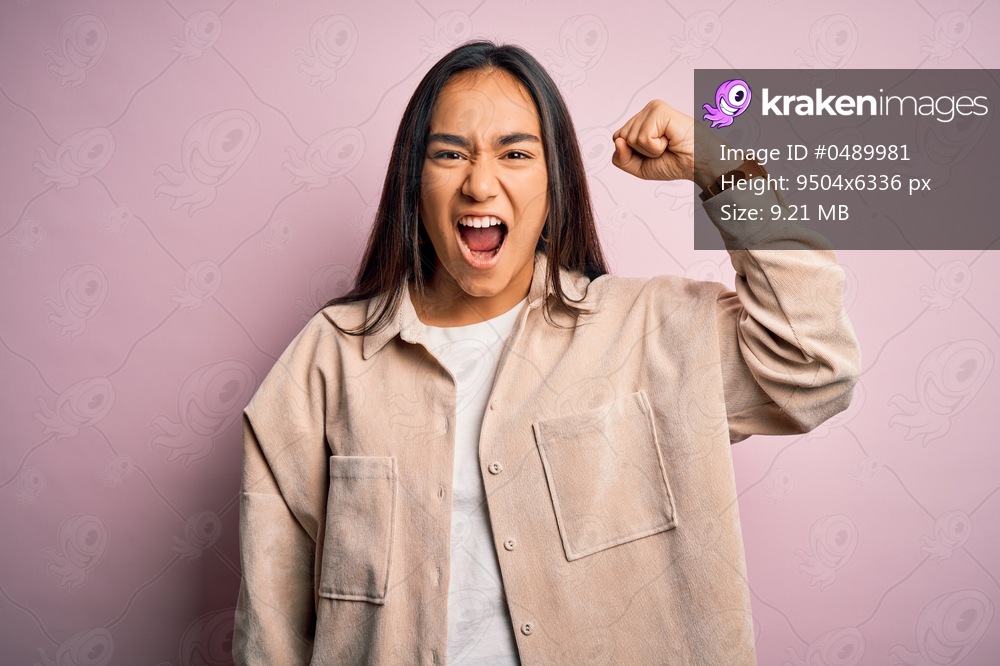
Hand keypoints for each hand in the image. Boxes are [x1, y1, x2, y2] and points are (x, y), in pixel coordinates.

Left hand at [612, 100, 738, 190]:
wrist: (697, 164)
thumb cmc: (674, 162)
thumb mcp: (639, 167)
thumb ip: (621, 158)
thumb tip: (618, 141)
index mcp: (640, 121)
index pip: (617, 138)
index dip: (631, 153)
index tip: (653, 153)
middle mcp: (645, 112)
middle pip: (621, 138)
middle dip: (640, 152)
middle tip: (662, 149)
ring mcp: (652, 109)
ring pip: (630, 138)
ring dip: (650, 150)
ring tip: (667, 144)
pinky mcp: (659, 110)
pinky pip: (643, 137)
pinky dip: (655, 147)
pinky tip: (669, 140)